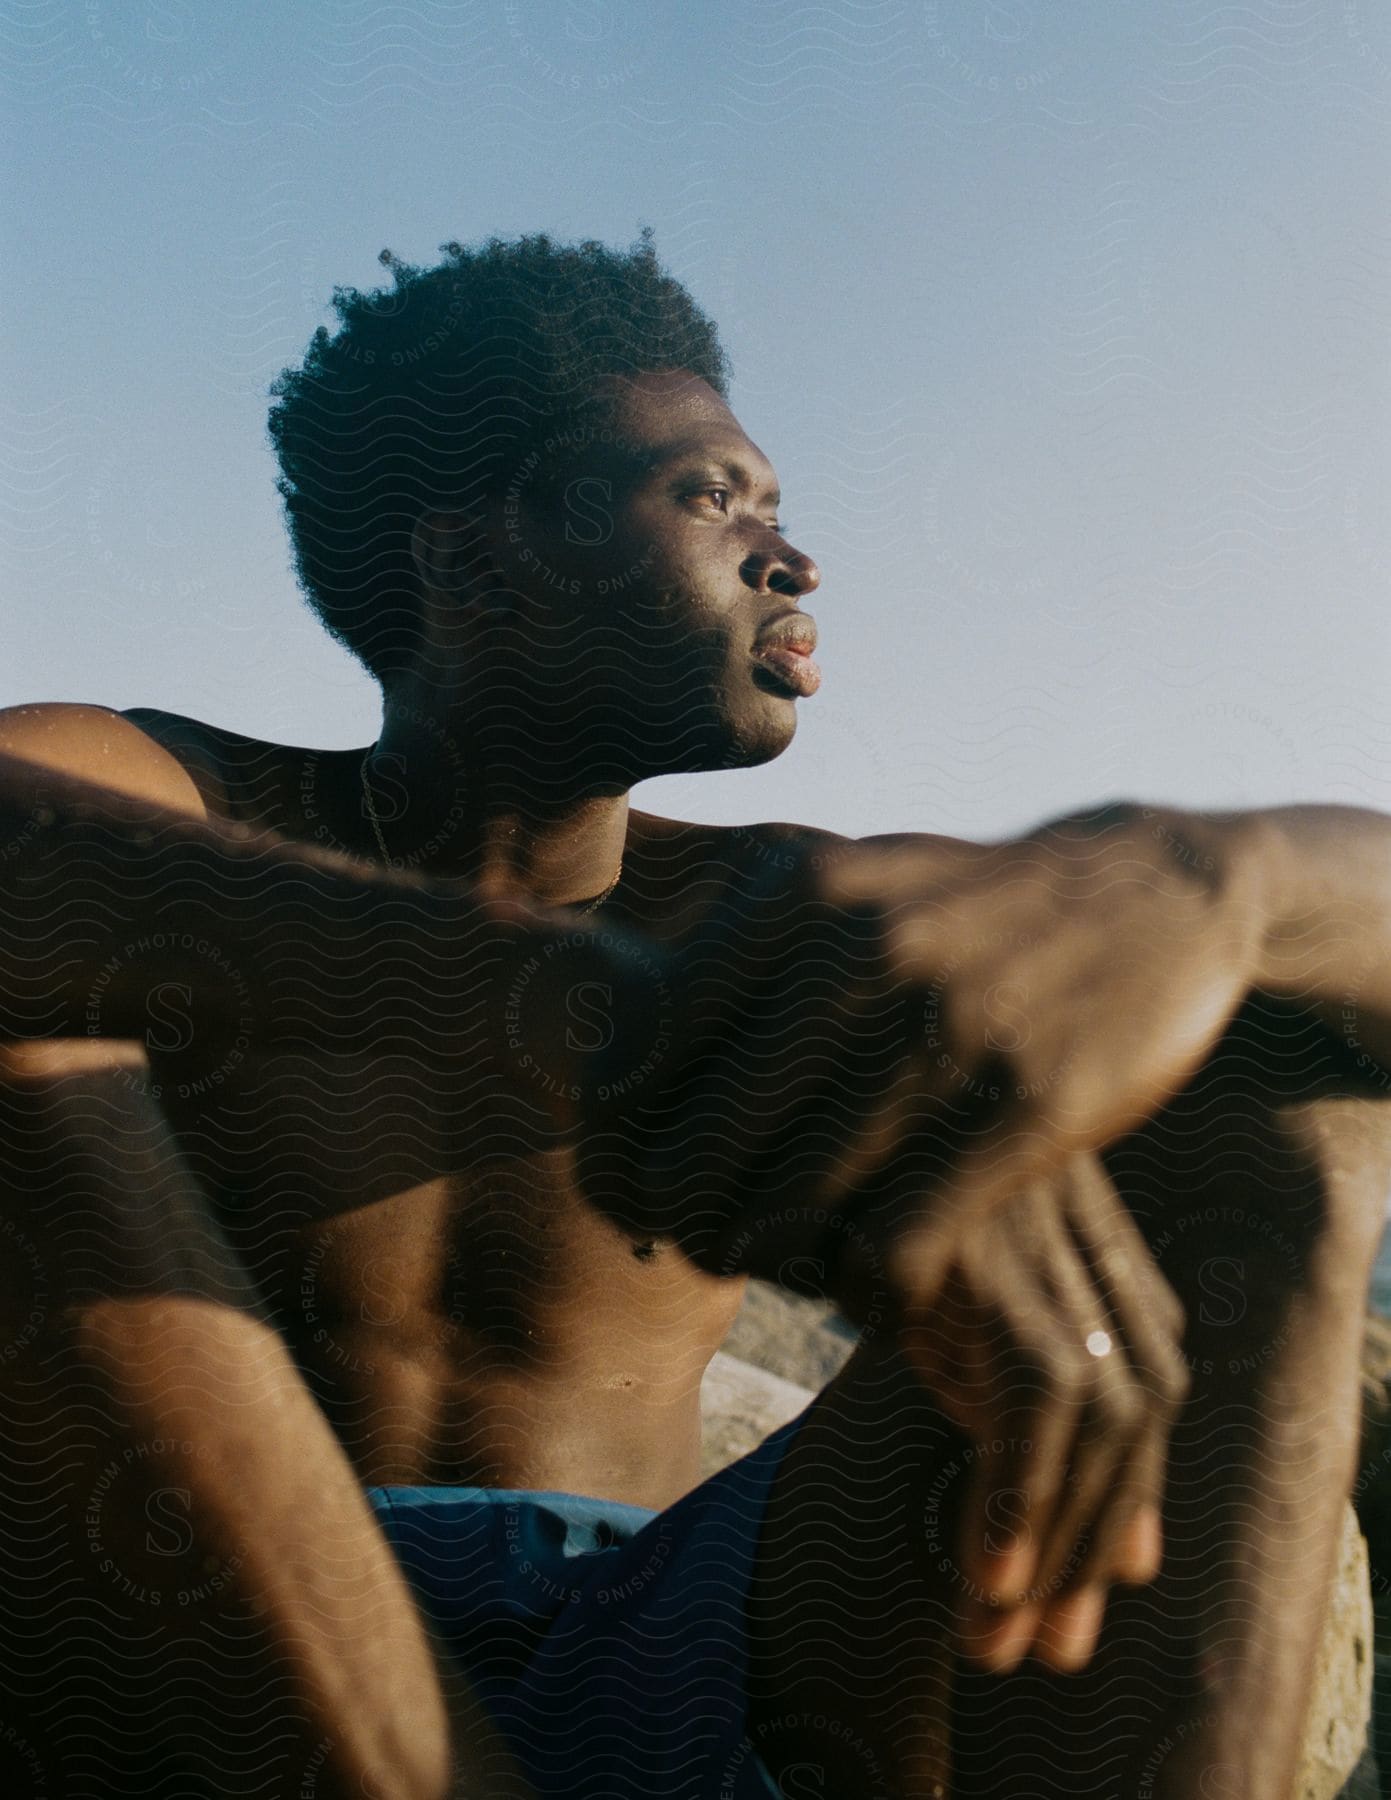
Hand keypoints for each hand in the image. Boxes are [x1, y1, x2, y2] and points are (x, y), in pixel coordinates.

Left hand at [603, 803, 1272, 1296]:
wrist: (1154, 894)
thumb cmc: (964, 911)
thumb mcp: (845, 880)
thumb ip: (733, 940)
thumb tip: (595, 1019)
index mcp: (792, 899)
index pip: (638, 1055)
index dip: (612, 1140)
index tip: (625, 1181)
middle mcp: (856, 957)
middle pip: (695, 1150)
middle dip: (679, 1218)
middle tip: (703, 1236)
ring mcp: (947, 1031)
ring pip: (787, 1210)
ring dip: (770, 1259)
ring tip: (785, 1256)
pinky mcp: (1030, 1106)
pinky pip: (896, 1243)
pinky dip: (866, 1283)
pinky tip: (878, 1272)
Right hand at [908, 1149, 1188, 1672]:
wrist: (809, 1142)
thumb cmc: (898, 1248)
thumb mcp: (982, 1339)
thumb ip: (1056, 1428)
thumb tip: (1141, 1563)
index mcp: (1113, 1275)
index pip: (1142, 1418)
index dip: (1115, 1522)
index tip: (1072, 1617)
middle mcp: (1097, 1261)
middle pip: (1131, 1428)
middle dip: (1087, 1551)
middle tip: (1040, 1654)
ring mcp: (1050, 1253)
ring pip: (1091, 1426)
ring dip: (1047, 1545)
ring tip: (994, 1636)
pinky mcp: (995, 1259)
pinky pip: (1034, 1400)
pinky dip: (1017, 1493)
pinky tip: (985, 1571)